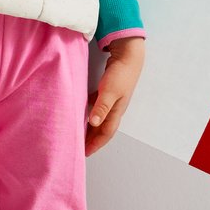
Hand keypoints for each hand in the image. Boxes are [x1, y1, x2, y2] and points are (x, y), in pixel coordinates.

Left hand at [85, 36, 143, 155]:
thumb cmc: (120, 74)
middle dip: (92, 139)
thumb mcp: (110, 91)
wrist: (129, 56)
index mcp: (116, 111)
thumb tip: (93, 123)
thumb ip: (102, 106)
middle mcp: (115, 108)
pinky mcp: (109, 91)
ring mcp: (113, 100)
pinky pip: (98, 106)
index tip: (85, 153)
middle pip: (102, 128)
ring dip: (91, 126)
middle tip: (80, 146)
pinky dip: (90, 111)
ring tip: (80, 132)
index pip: (105, 133)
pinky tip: (82, 110)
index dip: (96, 144)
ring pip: (100, 118)